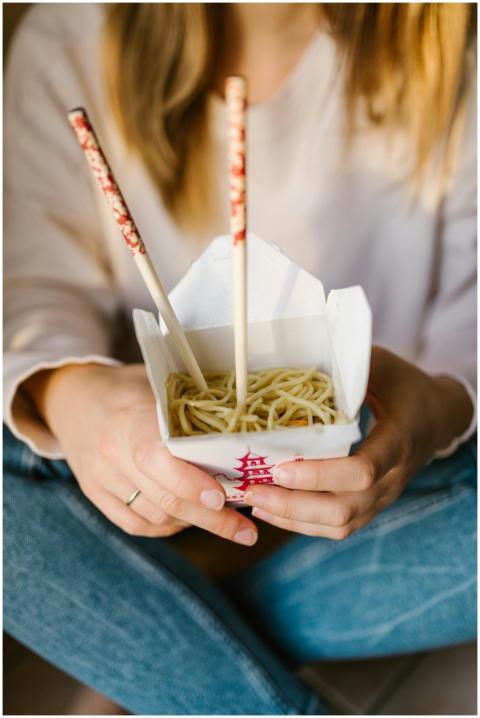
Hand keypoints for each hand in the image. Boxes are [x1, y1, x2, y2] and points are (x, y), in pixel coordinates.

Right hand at [24, 364, 257, 544]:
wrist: (72, 400)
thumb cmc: (126, 389)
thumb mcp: (155, 385)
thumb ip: (188, 409)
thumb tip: (239, 432)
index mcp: (131, 420)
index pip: (160, 460)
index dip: (193, 483)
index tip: (225, 498)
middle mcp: (112, 454)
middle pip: (165, 498)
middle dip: (211, 519)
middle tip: (246, 531)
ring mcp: (101, 478)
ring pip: (154, 516)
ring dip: (193, 522)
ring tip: (224, 520)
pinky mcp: (95, 495)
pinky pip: (136, 524)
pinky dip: (167, 527)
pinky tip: (188, 520)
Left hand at [244, 347, 472, 538]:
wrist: (437, 416)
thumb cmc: (404, 386)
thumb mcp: (382, 365)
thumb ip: (349, 366)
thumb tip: (299, 363)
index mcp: (397, 440)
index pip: (362, 471)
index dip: (319, 475)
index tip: (280, 467)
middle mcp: (392, 477)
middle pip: (344, 508)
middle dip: (294, 504)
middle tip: (253, 490)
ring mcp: (383, 496)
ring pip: (339, 524)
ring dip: (293, 518)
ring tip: (254, 502)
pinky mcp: (371, 505)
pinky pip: (339, 527)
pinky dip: (302, 524)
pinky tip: (271, 512)